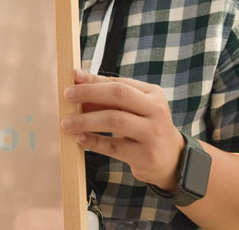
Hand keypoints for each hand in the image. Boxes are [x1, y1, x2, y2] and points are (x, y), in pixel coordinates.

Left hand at [61, 69, 183, 190]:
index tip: (73, 79)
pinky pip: (113, 147)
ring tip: (67, 123)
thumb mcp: (136, 107)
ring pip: (115, 120)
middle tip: (67, 96)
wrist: (172, 159)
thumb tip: (78, 79)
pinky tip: (80, 138)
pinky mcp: (145, 155)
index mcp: (153, 94)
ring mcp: (152, 133)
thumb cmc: (146, 127)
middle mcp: (156, 111)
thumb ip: (111, 95)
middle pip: (118, 95)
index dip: (94, 80)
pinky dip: (94, 142)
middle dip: (89, 93)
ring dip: (86, 120)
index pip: (119, 83)